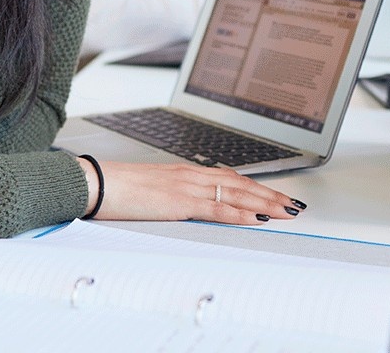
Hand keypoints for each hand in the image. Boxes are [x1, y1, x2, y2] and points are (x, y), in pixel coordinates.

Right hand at [79, 159, 303, 225]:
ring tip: (288, 211)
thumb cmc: (116, 188)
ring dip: (265, 202)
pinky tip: (258, 218)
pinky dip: (241, 212)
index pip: (227, 177)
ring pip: (235, 193)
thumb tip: (183, 205)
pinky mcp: (179, 201)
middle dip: (270, 194)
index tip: (274, 194)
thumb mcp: (149, 191)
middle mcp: (188, 175)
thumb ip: (170, 195)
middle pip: (239, 183)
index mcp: (182, 172)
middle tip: (295, 204)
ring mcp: (185, 186)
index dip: (254, 185)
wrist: (95, 183)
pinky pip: (217, 207)